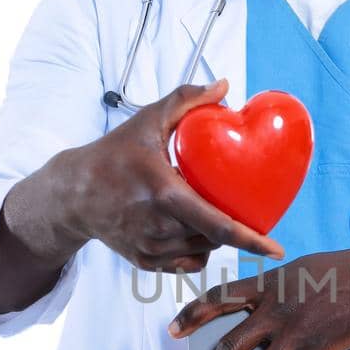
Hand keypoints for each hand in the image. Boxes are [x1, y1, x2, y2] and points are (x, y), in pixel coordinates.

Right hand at [60, 78, 284, 272]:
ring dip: (213, 237)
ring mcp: (150, 249)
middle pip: (214, 238)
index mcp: (164, 195)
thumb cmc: (112, 155)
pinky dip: (196, 250)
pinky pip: (186, 263)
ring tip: (202, 209)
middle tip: (226, 201)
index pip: (217, 226)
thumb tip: (224, 86)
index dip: (251, 240)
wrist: (72, 194)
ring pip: (202, 251)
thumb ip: (185, 100)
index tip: (276, 249)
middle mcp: (158, 228)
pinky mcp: (144, 262)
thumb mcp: (147, 121)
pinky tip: (189, 229)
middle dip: (230, 225)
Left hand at [168, 249, 349, 349]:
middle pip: (231, 348)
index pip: (218, 299)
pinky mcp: (319, 348)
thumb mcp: (298, 268)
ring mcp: (296, 331)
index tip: (173, 331)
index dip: (192, 315)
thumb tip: (256, 297)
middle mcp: (274, 310)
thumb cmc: (342, 269)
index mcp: (266, 286)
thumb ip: (273, 285)